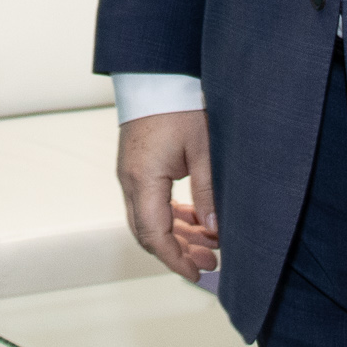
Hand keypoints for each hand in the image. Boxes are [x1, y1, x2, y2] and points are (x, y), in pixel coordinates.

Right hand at [118, 109, 219, 281]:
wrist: (157, 72)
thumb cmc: (180, 104)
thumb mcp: (203, 149)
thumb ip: (209, 192)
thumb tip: (217, 230)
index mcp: (143, 179)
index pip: (154, 235)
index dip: (175, 259)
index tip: (198, 273)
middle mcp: (130, 180)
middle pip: (148, 232)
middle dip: (179, 251)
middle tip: (212, 261)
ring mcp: (130, 173)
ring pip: (149, 218)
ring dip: (178, 234)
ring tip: (210, 243)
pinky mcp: (137, 165)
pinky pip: (150, 202)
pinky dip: (172, 216)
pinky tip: (197, 219)